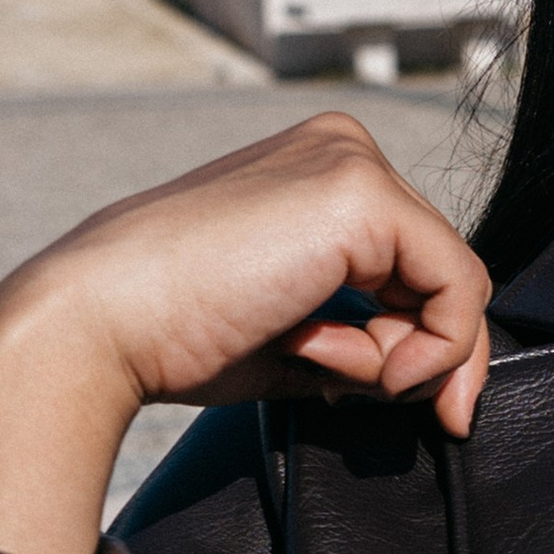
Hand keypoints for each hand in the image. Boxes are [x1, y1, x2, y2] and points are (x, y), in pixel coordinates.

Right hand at [0, 113, 490, 553]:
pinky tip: (337, 357)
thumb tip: (426, 376)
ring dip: (397, 357)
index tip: (420, 406)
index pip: (418, 260)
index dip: (432, 344)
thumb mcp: (292, 329)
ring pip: (455, 286)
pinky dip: (425, 348)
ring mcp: (353, 162)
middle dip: (421, 356)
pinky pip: (457, 289)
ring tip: (308, 354)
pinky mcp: (362, 195)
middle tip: (366, 396)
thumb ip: (362, 335)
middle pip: (445, 270)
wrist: (96, 325)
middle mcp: (344, 146)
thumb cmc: (173, 336)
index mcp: (320, 166)